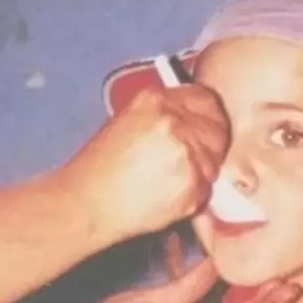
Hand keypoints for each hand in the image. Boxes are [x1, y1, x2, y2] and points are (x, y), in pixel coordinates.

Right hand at [59, 85, 229, 244]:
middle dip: (208, 144)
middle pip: (217, 128)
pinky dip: (192, 196)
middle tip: (189, 161)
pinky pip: (206, 189)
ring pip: (214, 161)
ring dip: (199, 172)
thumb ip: (161, 118)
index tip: (205, 125)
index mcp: (155, 101)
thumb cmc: (95, 172)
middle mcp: (173, 121)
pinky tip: (166, 197)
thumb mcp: (125, 126)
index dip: (207, 115)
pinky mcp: (192, 185)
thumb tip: (189, 121)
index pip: (204, 98)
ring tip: (167, 182)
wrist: (84, 205)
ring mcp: (186, 153)